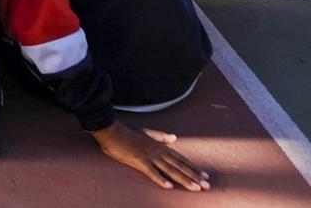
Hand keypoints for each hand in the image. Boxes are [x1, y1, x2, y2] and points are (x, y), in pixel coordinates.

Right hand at [91, 123, 210, 191]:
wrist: (111, 130)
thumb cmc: (127, 133)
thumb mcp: (146, 133)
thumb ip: (160, 136)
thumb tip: (174, 137)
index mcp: (160, 146)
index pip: (180, 159)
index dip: (193, 167)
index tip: (205, 175)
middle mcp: (157, 152)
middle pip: (179, 166)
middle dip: (194, 176)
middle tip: (207, 186)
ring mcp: (148, 156)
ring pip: (169, 170)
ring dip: (183, 179)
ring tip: (195, 188)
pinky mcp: (138, 161)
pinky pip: (151, 172)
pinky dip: (160, 179)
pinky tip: (169, 186)